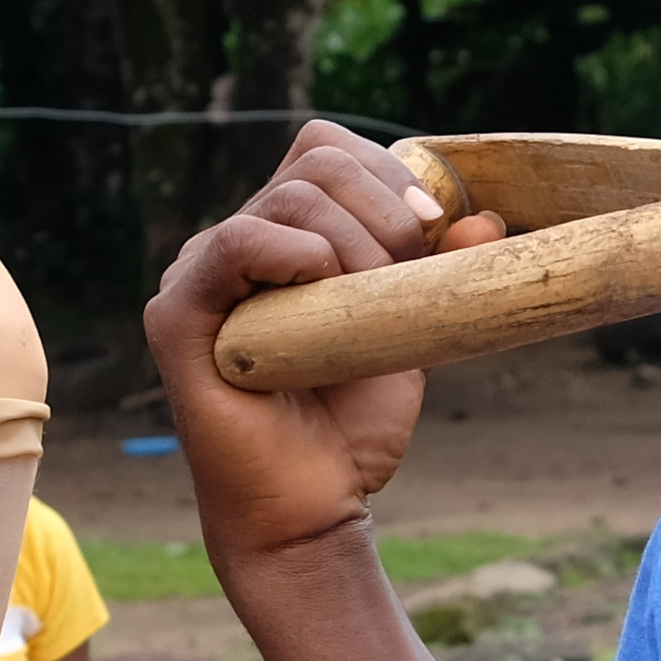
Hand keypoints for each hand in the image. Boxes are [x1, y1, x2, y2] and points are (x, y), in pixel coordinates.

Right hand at [137, 121, 503, 574]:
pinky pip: (234, 244)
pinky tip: (317, 293)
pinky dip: (293, 256)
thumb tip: (483, 219)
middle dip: (384, 208)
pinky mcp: (177, 316)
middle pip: (315, 162)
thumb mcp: (411, 334)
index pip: (327, 150)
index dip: (386, 171)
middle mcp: (237, 245)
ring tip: (367, 308)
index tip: (433, 228)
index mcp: (285, 237)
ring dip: (354, 244)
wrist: (310, 510)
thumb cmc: (349, 430)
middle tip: (407, 275)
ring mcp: (202, 276)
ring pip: (288, 199)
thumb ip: (440, 274)